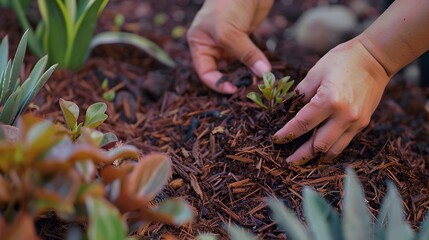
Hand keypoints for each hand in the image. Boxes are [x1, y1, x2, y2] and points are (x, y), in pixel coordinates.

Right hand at [187, 0, 273, 93]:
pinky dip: (257, 65)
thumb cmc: (228, 3)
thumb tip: (263, 74)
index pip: (205, 72)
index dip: (217, 83)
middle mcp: (213, 45)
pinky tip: (265, 71)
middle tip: (248, 90)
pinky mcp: (246, 39)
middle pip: (222, 71)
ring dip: (248, 74)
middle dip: (234, 80)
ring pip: (238, 66)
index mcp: (200, 43)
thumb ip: (246, 54)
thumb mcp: (230, 32)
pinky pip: (251, 58)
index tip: (233, 90)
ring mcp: (230, 43)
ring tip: (259, 83)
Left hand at [272, 39, 389, 164]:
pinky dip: (330, 150)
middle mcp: (343, 115)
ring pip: (333, 149)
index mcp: (329, 100)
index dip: (286, 134)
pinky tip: (320, 152)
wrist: (375, 59)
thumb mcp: (315, 72)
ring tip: (303, 162)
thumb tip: (287, 111)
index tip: (276, 140)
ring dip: (316, 157)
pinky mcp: (362, 123)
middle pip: (318, 144)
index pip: (301, 124)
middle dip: (301, 155)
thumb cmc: (342, 61)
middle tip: (288, 162)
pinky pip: (344, 143)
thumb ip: (300, 94)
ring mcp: (355, 122)